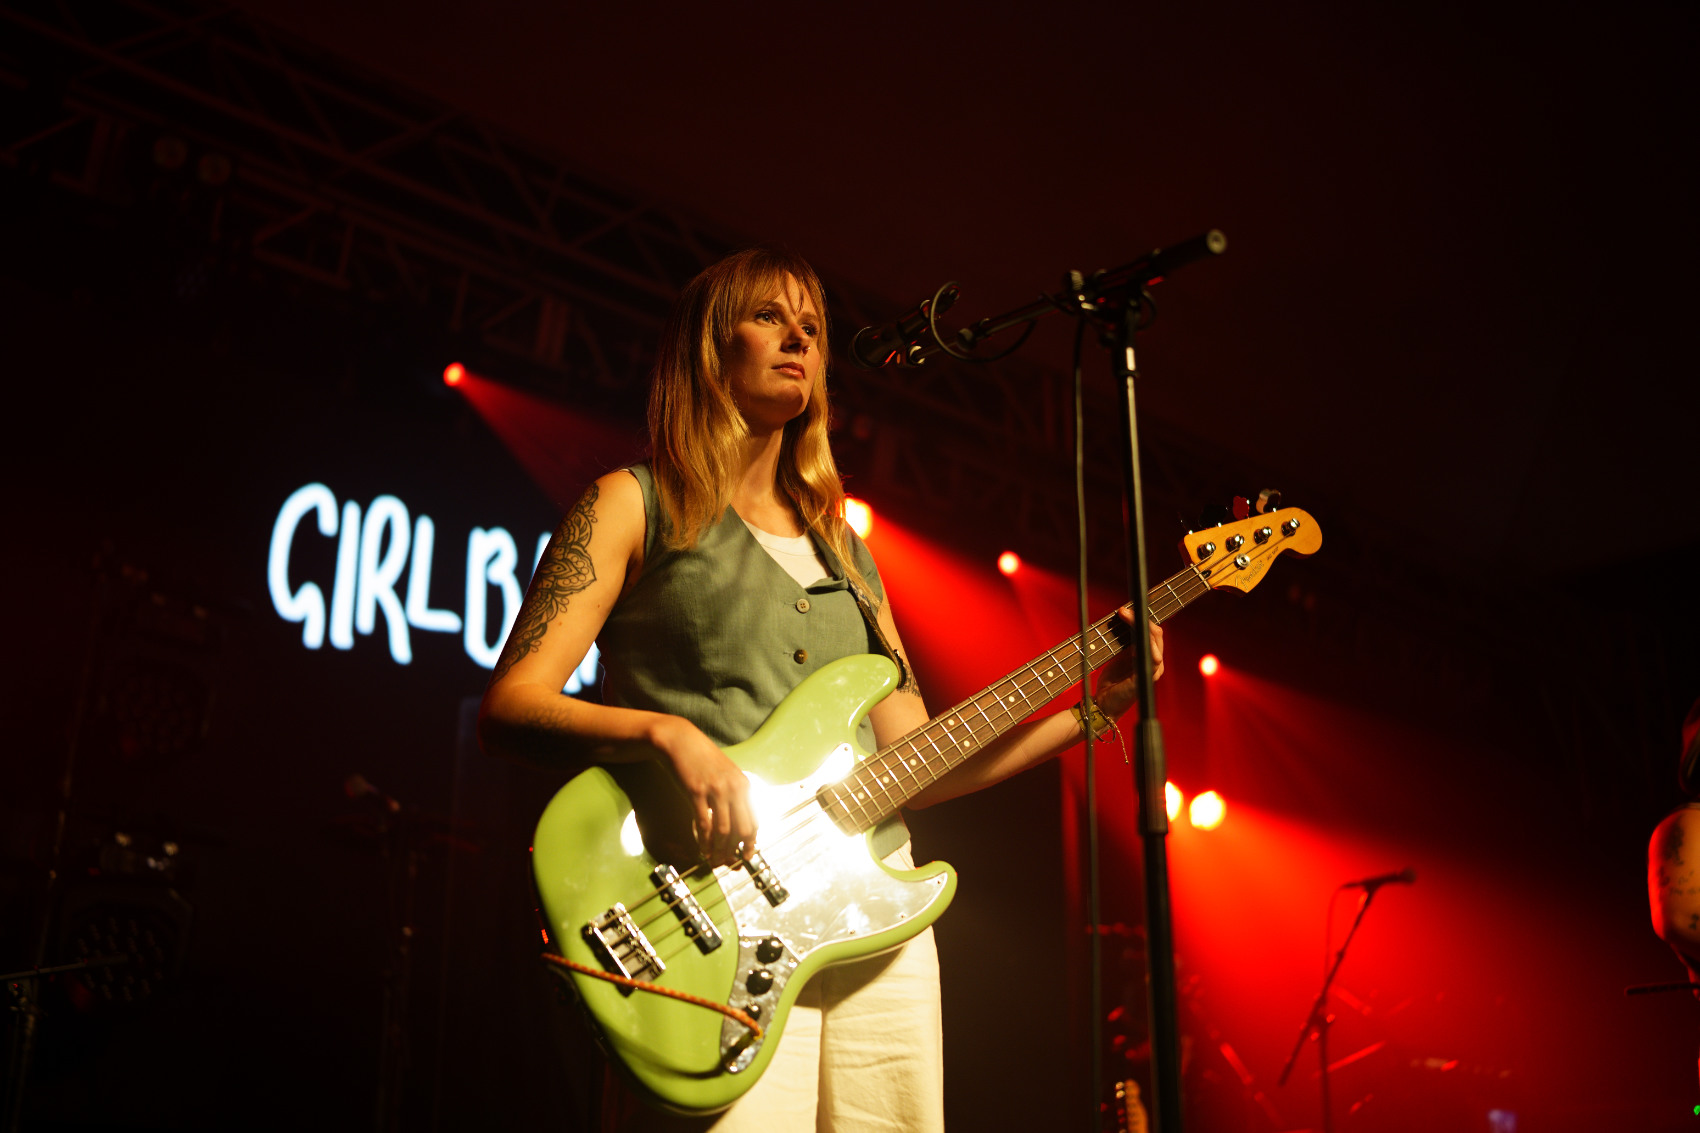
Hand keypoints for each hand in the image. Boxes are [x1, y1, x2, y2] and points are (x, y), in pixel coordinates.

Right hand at [649, 715, 756, 864]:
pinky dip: (704, 841)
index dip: (750, 843)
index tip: (744, 857)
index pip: (754, 822)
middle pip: (742, 829)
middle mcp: (734, 789)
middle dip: (735, 851)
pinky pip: (704, 824)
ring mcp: (716, 791)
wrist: (681, 742)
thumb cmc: (702, 759)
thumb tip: (736, 824)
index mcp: (744, 786)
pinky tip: (702, 849)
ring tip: (714, 860)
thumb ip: (734, 796)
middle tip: (726, 863)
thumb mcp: (726, 775)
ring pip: (724, 831)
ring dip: (719, 850)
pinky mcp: (696, 793)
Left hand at [1094, 611, 1163, 720]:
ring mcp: (1152, 671)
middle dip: (1140, 618)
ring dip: (1139, 626)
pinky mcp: (1145, 679)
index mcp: (1149, 656)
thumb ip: (1124, 642)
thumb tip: (1121, 618)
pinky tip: (1131, 638)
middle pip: (1156, 633)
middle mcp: (1155, 663)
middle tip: (1122, 611)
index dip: (1141, 618)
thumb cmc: (1111, 682)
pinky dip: (1143, 645)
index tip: (1124, 609)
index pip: (1152, 632)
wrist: (1104, 703)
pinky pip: (1150, 658)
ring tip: (1125, 617)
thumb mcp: (1118, 657)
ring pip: (1154, 642)